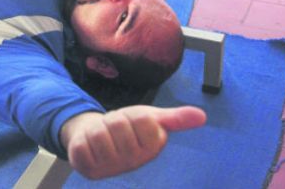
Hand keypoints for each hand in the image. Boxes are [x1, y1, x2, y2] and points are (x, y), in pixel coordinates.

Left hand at [60, 105, 205, 179]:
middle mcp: (134, 161)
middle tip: (115, 128)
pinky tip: (89, 146)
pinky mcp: (88, 169)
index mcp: (152, 148)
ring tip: (102, 136)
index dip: (133, 115)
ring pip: (99, 133)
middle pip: (118, 123)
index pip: (142, 119)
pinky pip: (82, 145)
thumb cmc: (127, 128)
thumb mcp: (151, 118)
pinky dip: (82, 140)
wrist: (97, 137)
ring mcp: (111, 167)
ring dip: (96, 128)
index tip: (132, 122)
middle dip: (113, 120)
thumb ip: (175, 118)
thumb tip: (202, 116)